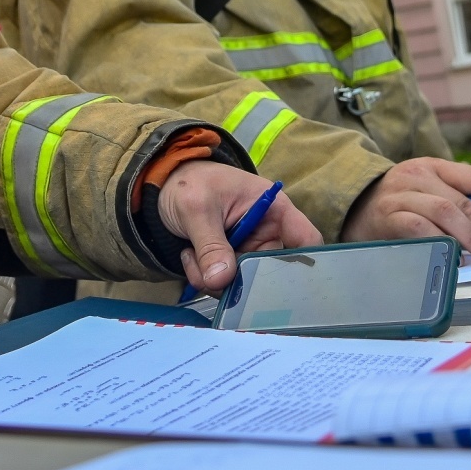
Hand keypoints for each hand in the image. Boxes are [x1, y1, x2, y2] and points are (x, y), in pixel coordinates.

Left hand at [156, 160, 319, 292]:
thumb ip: (210, 244)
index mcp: (274, 210)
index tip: (290, 286)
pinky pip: (223, 283)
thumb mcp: (197, 208)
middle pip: (272, 273)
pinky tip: (189, 256)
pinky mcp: (229, 263)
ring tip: (191, 254)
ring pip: (243, 282)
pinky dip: (203, 277)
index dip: (308, 264)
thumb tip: (222, 281)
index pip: (307, 240)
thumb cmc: (189, 183)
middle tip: (213, 277)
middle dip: (241, 280)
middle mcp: (267, 234)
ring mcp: (248, 251)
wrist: (162, 187)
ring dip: (213, 278)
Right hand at [340, 157, 470, 264]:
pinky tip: (455, 258)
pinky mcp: (388, 216)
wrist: (352, 209)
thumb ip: (459, 203)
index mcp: (434, 166)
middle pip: (465, 201)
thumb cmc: (399, 205)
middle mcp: (418, 175)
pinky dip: (441, 242)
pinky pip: (420, 228)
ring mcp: (402, 194)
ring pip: (445, 212)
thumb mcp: (428, 192)